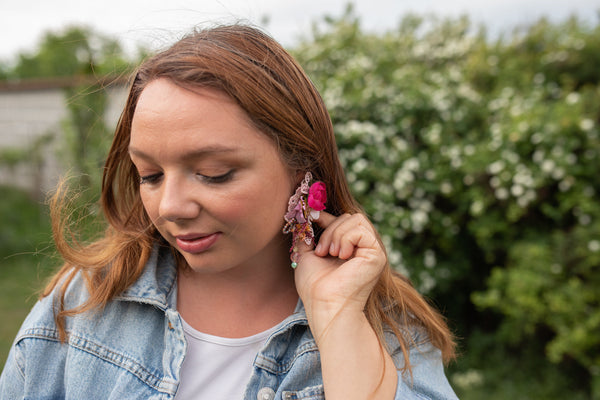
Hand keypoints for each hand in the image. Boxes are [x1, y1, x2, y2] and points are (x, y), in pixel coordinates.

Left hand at [293, 212, 386, 328]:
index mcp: (349, 248)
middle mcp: (363, 248)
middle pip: (349, 217)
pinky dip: (346, 239)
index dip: (326, 216)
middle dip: (329, 229)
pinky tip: (342, 256)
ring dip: (337, 234)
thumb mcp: (306, 255)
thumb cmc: (314, 286)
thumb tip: (303, 218)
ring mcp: (372, 250)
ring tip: (331, 254)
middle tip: (321, 251)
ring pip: (356, 219)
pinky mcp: (377, 254)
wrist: (324, 304)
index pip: (342, 220)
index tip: (311, 216)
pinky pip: (361, 230)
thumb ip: (307, 237)